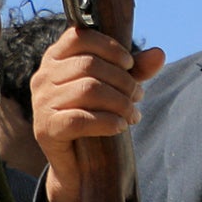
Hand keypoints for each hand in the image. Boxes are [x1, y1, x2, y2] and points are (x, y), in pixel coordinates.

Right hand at [26, 27, 163, 201]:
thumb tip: (160, 54)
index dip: (109, 47)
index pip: (79, 36)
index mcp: (55, 58)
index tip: (130, 64)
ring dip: (119, 102)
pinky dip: (106, 121)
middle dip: (122, 80)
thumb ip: (135, 69)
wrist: (77, 164)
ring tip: (133, 114)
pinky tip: (120, 126)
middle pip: (88, 65)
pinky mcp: (45, 129)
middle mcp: (43, 77)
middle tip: (139, 96)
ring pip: (87, 90)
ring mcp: (41, 103)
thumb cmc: (95, 115)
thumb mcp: (116, 87)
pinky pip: (79, 119)